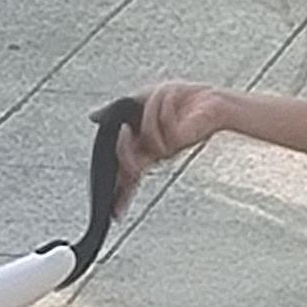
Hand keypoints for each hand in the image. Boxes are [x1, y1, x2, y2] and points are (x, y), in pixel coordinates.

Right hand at [113, 82, 224, 211]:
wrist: (213, 100)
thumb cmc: (184, 101)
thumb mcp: (141, 99)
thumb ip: (115, 110)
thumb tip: (93, 117)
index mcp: (142, 147)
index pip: (125, 174)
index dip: (117, 194)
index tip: (112, 209)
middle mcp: (153, 154)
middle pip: (128, 167)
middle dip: (122, 149)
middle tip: (122, 130)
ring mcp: (168, 150)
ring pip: (146, 137)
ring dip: (152, 109)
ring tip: (163, 96)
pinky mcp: (180, 142)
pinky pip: (163, 126)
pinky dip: (164, 106)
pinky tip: (171, 99)